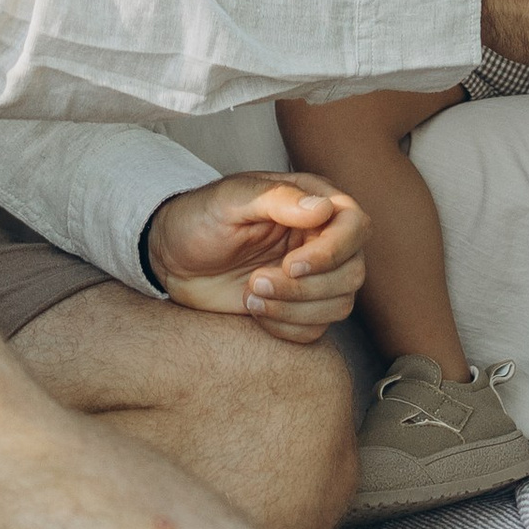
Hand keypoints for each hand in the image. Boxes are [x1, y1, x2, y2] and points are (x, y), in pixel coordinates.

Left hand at [145, 174, 368, 341]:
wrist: (173, 260)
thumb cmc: (199, 219)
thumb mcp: (230, 200)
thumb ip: (276, 198)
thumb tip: (322, 208)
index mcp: (312, 203)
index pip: (355, 226)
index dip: (332, 251)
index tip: (291, 264)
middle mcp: (320, 239)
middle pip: (353, 272)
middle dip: (305, 287)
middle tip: (255, 280)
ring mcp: (313, 277)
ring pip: (339, 305)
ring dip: (294, 309)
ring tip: (250, 293)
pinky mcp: (299, 307)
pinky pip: (316, 330)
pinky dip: (285, 326)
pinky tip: (254, 309)